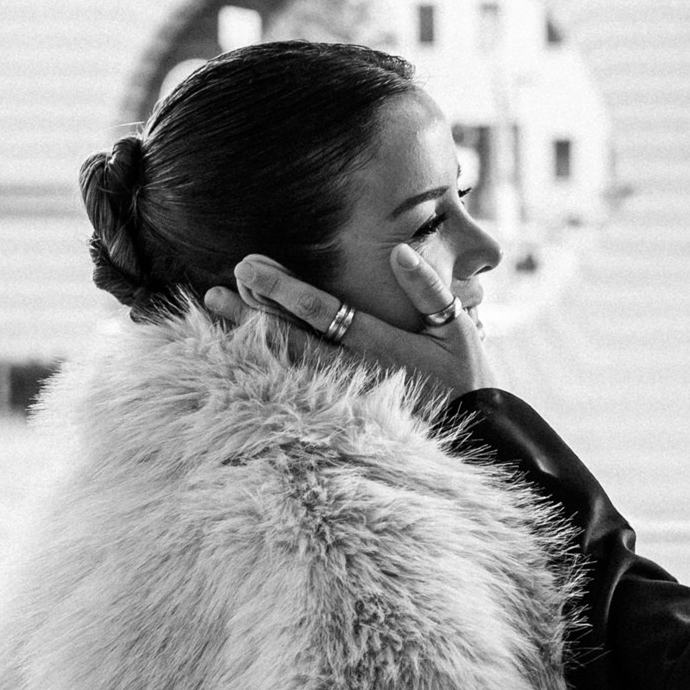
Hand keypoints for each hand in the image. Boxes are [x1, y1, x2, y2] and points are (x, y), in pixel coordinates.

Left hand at [214, 250, 493, 405]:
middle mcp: (356, 372)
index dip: (284, 289)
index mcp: (382, 346)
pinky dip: (261, 372)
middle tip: (213, 292)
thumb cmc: (467, 377)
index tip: (248, 267)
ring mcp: (345, 397)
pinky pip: (293, 391)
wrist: (476, 438)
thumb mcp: (458, 328)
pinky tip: (233, 358)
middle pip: (292, 340)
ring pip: (286, 366)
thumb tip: (398, 252)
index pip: (323, 312)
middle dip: (251, 315)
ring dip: (248, 342)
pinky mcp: (341, 416)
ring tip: (213, 317)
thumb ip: (428, 289)